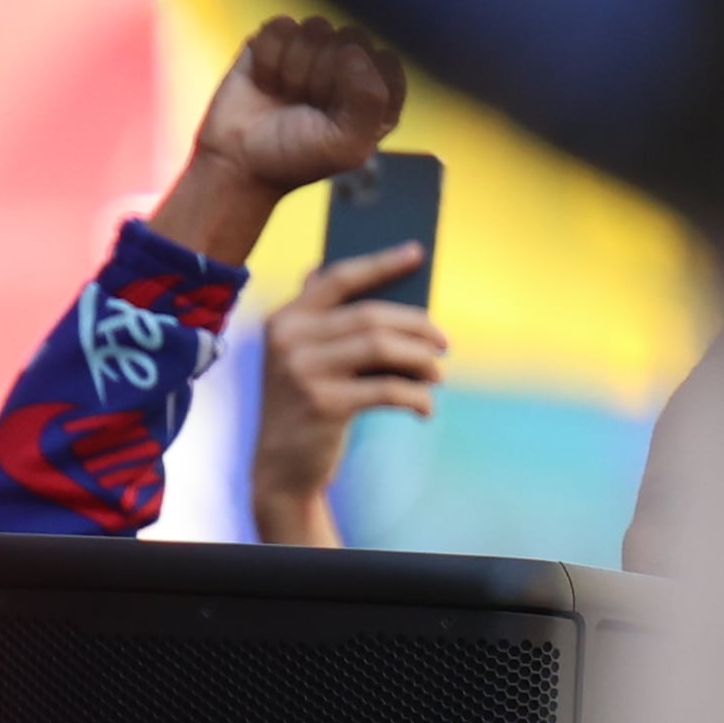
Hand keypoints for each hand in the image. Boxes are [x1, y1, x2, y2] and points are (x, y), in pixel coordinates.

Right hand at [147, 14, 402, 262]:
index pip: (384, 60)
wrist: (237, 159)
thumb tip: (352, 50)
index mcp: (377, 91)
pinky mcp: (275, 39)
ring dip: (294, 68)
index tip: (337, 114)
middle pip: (350, 39)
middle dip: (322, 75)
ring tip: (285, 95)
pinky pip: (280, 26)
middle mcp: (348, 64)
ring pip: (315, 28)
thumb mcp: (346, 146)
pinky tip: (266, 80)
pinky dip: (269, 57)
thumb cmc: (298, 157)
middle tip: (306, 106)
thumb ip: (368, 100)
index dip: (358, 84)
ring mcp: (311, 48)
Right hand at [251, 246, 448, 545]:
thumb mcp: (303, 360)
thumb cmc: (304, 408)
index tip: (416, 252)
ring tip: (437, 376)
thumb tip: (373, 291)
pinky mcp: (323, 404)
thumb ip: (325, 323)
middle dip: (417, 327)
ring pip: (382, 347)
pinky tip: (425, 409)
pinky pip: (388, 389)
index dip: (380, 263)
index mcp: (284, 319)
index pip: (337, 278)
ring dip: (422, 361)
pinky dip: (417, 398)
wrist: (279, 470)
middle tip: (444, 343)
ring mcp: (302, 371)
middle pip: (370, 316)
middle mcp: (288, 338)